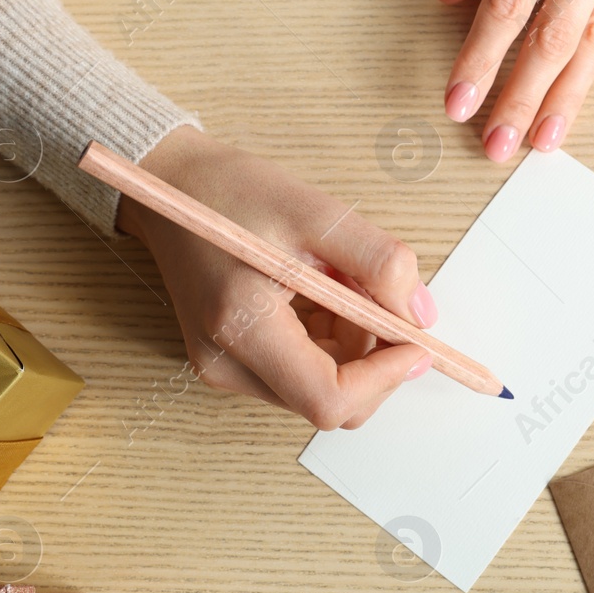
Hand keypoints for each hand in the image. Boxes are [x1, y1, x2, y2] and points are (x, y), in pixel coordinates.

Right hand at [121, 126, 434, 429]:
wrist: (172, 188)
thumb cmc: (233, 193)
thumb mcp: (318, 213)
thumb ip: (379, 263)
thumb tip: (421, 317)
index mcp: (240, 327)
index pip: (327, 399)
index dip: (384, 378)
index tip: (416, 342)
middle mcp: (227, 364)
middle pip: (330, 404)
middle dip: (375, 362)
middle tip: (381, 300)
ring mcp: (226, 369)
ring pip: (322, 392)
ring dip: (356, 351)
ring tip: (344, 286)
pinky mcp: (233, 364)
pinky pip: (304, 376)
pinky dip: (333, 346)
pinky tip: (325, 298)